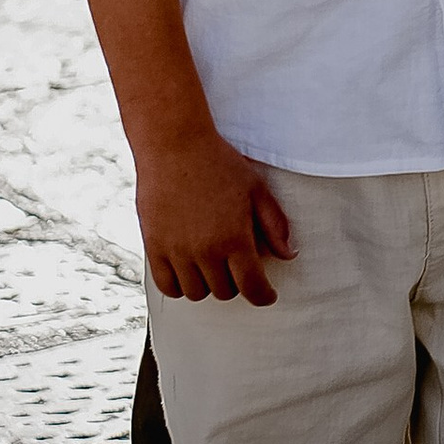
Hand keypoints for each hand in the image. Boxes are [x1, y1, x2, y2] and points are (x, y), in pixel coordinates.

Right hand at [139, 130, 291, 303]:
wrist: (175, 147)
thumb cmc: (220, 164)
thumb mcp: (256, 189)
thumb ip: (274, 225)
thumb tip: (289, 255)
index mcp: (234, 238)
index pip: (252, 287)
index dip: (263, 296)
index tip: (267, 296)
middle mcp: (205, 252)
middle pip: (225, 292)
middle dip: (236, 283)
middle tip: (238, 264)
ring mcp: (177, 253)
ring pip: (196, 293)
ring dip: (208, 284)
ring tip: (213, 263)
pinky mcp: (154, 250)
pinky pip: (168, 287)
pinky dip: (180, 285)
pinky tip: (189, 269)